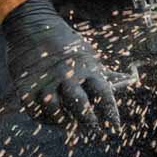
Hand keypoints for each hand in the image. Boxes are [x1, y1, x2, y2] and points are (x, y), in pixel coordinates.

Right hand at [0, 0, 123, 130]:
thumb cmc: (64, 42)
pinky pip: (37, 112)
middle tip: (93, 130)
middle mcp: (66, 76)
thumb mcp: (88, 53)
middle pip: (80, 106)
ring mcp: (45, 82)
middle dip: (88, 122)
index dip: (110, 113)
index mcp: (86, 67)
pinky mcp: (25, 87)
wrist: (31, 25)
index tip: (114, 127)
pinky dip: (45, 119)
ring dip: (65, 123)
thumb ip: (105, 71)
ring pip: (56, 112)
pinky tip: (53, 118)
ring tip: (70, 125)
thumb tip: (130, 80)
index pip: (104, 94)